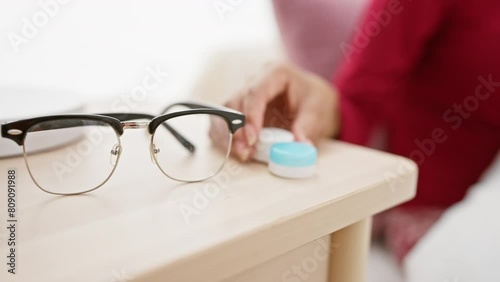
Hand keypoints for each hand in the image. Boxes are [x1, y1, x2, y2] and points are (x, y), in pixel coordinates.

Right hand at [216, 63, 339, 160]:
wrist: (315, 101)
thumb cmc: (315, 100)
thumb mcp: (317, 111)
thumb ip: (306, 126)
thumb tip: (299, 145)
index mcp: (275, 73)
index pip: (255, 92)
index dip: (250, 116)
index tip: (253, 138)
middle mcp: (255, 79)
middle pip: (236, 102)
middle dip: (237, 129)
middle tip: (245, 150)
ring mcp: (245, 93)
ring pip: (225, 111)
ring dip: (229, 134)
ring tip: (243, 153)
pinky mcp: (241, 109)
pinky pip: (225, 122)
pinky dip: (227, 137)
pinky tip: (238, 151)